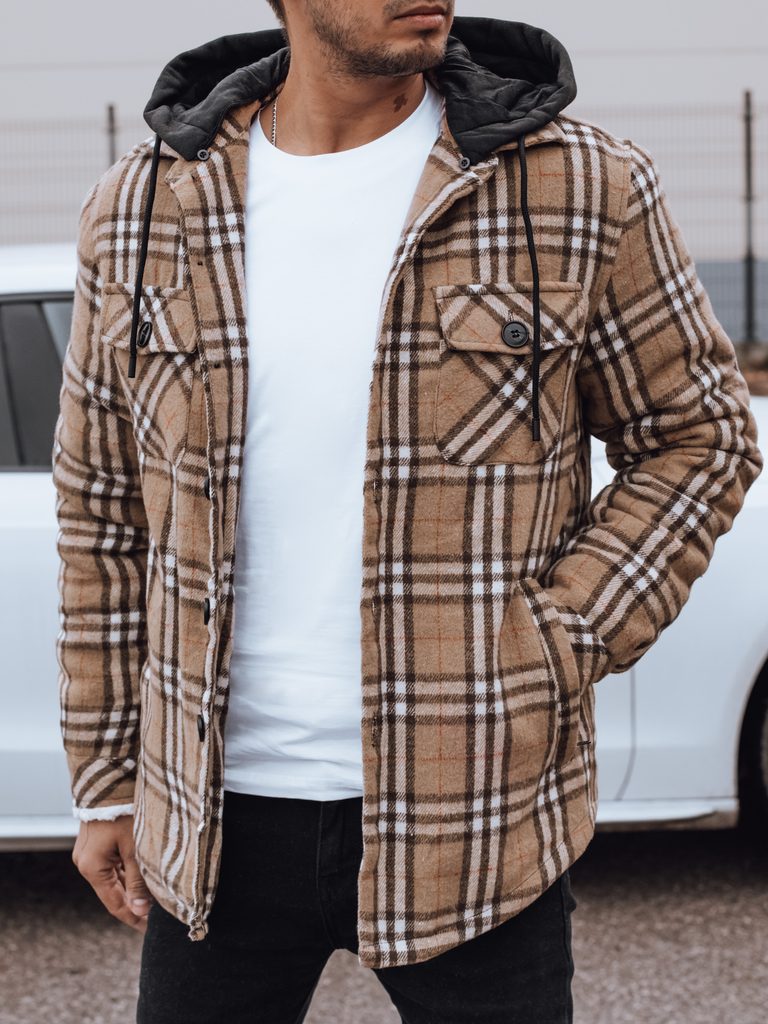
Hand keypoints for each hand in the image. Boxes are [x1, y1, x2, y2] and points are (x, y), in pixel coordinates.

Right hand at [71, 816, 154, 932]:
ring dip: (131, 890)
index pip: (115, 904)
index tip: (151, 930)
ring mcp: (88, 853)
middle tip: (157, 918)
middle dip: (134, 905)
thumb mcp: (135, 848)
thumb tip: (141, 911)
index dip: (134, 918)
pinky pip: (111, 866)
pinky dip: (126, 874)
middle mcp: (85, 863)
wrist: (108, 781)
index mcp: (92, 868)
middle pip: (113, 893)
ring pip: (113, 880)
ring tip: (154, 900)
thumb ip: (138, 881)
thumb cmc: (123, 812)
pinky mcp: (94, 844)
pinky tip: (142, 879)